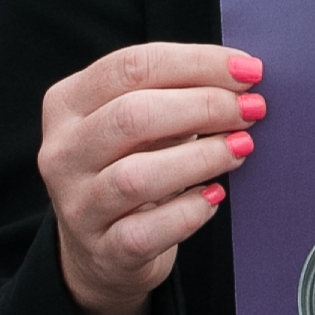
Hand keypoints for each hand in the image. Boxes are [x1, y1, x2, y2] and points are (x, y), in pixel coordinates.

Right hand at [41, 43, 264, 314]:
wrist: (103, 248)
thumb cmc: (133, 166)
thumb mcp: (141, 123)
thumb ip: (178, 94)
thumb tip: (242, 79)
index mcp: (67, 103)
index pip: (131, 66)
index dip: (197, 63)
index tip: (249, 70)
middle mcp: (63, 152)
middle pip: (132, 115)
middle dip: (204, 106)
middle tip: (252, 109)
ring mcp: (77, 206)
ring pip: (137, 176)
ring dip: (202, 157)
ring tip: (241, 148)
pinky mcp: (102, 251)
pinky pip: (147, 232)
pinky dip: (188, 212)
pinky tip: (215, 196)